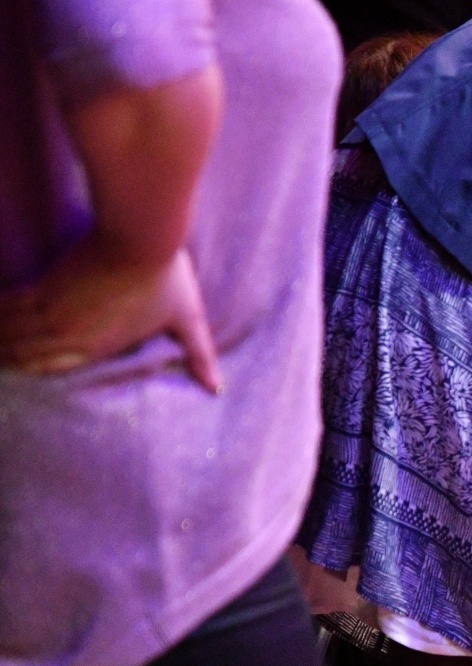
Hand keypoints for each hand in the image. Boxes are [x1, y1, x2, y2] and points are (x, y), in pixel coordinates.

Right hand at [0, 242, 219, 391]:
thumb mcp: (188, 321)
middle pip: (25, 356)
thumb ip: (198, 356)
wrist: (142, 237)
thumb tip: (217, 388)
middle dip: (5, 361)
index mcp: (100, 348)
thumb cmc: (167, 278)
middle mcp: (71, 337)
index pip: (54, 369)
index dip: (30, 372)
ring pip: (11, 335)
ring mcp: (55, 313)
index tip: (13, 373)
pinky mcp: (45, 287)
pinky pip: (7, 308)